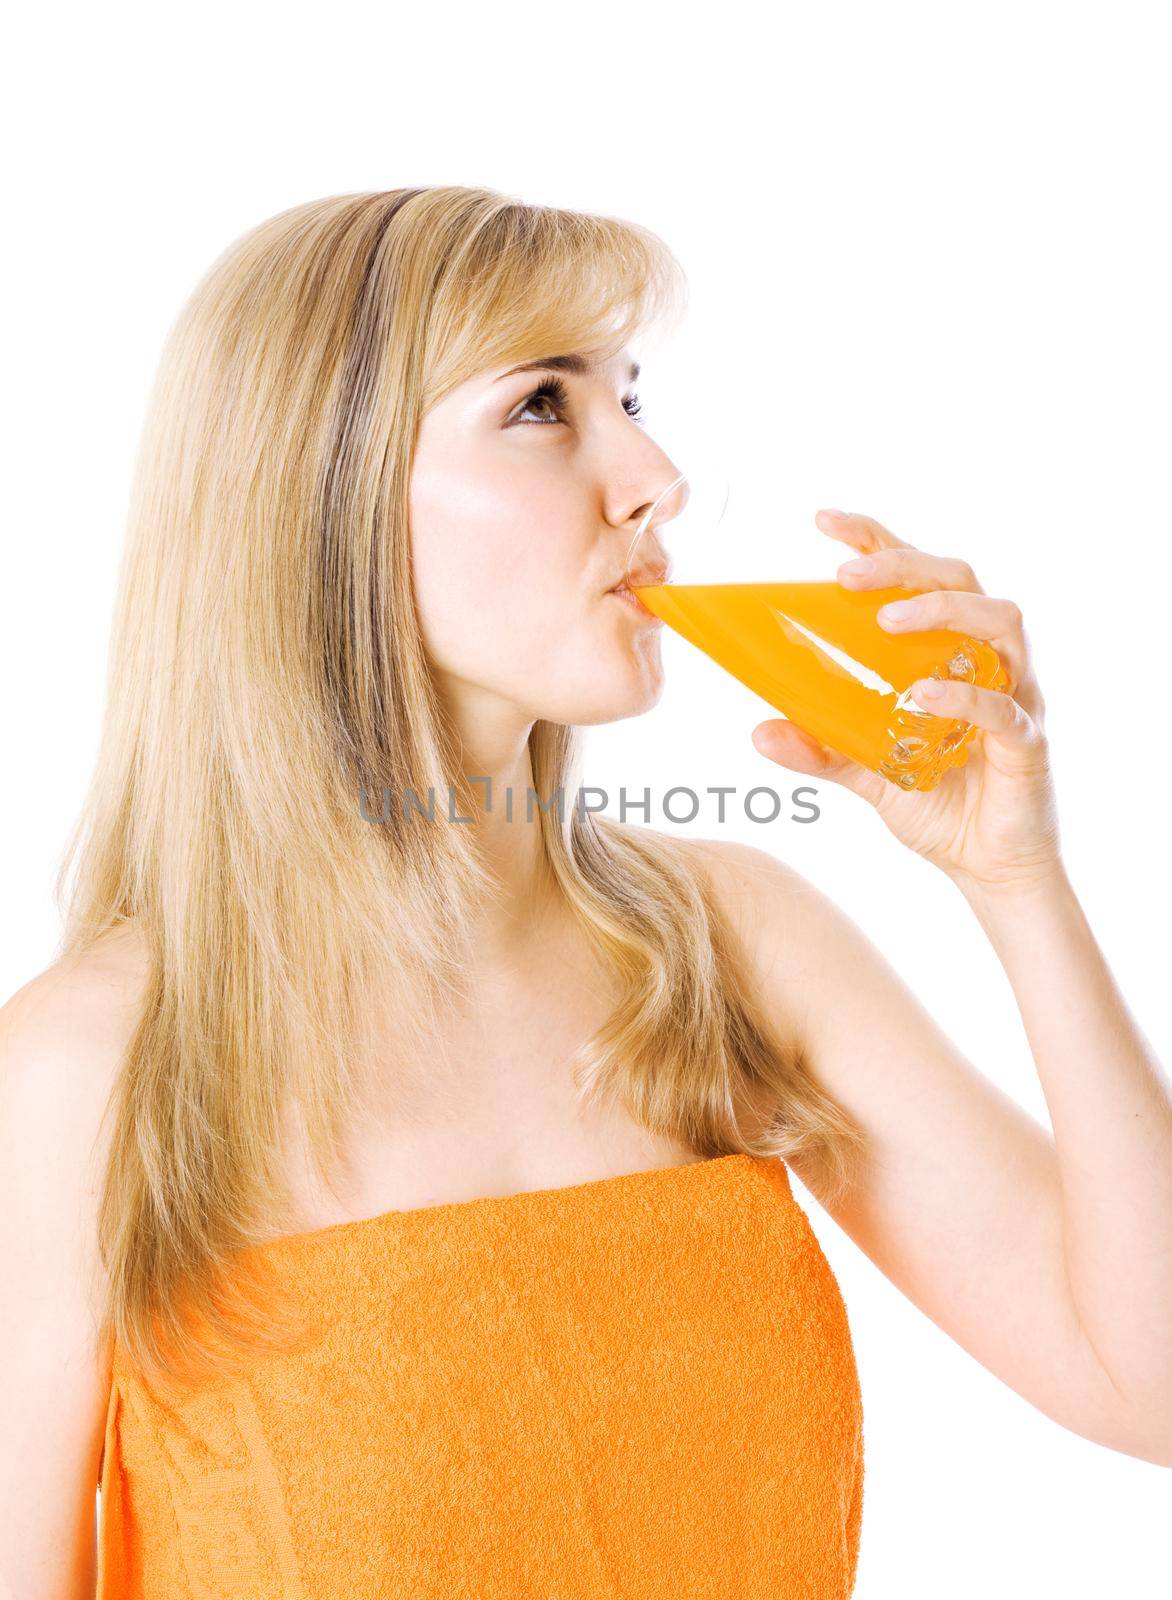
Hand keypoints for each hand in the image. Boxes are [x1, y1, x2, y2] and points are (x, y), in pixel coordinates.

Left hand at [750, 509, 1063, 895]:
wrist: (986, 867)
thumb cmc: (937, 802)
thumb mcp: (863, 772)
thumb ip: (818, 748)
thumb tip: (759, 730)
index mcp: (944, 649)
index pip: (915, 575)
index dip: (876, 541)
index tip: (824, 522)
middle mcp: (985, 656)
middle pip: (958, 578)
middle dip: (902, 565)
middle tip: (845, 574)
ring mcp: (1014, 692)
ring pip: (1000, 621)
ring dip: (942, 611)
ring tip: (888, 620)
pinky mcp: (1027, 741)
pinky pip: (1004, 706)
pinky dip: (964, 695)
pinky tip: (923, 695)